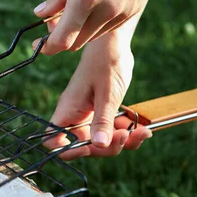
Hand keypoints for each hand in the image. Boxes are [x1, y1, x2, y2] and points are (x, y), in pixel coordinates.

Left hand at [32, 0, 171, 53]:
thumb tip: (40, 14)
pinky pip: (105, 29)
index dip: (47, 47)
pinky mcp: (131, 14)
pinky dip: (93, 25)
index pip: (62, 39)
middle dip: (60, 38)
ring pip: (89, 37)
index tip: (37, 44)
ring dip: (77, 32)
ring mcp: (120, 15)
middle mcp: (104, 11)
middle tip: (53, 21)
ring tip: (73, 9)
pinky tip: (93, 6)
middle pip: (74, 43)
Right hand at [42, 16, 151, 160]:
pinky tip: (142, 128)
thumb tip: (98, 146)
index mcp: (68, 111)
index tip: (89, 149)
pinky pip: (112, 132)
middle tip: (126, 136)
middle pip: (84, 147)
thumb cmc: (105, 63)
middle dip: (107, 147)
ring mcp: (89, 117)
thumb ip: (102, 121)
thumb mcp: (107, 95)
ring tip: (141, 132)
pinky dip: (127, 134)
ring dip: (122, 142)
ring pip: (101, 142)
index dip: (67, 150)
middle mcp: (76, 117)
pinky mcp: (103, 114)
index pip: (53, 140)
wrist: (114, 46)